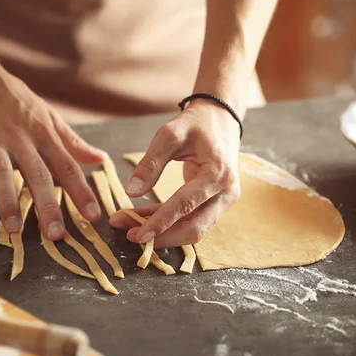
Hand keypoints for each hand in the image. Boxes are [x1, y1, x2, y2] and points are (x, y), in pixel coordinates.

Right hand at [0, 65, 104, 239]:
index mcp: (43, 132)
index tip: (93, 216)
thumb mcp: (46, 114)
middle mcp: (20, 137)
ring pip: (2, 173)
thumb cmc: (13, 98)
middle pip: (38, 174)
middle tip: (57, 235)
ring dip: (9, 202)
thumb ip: (72, 141)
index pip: (67, 165)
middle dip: (48, 205)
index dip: (81, 191)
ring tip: (15, 229)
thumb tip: (100, 159)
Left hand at [109, 99, 240, 246]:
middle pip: (194, 228)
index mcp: (218, 174)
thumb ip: (151, 163)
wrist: (219, 119)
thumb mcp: (170, 135)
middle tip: (130, 236)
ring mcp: (223, 200)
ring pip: (192, 227)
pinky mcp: (214, 203)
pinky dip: (166, 221)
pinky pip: (190, 218)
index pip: (186, 206)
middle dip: (162, 236)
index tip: (138, 235)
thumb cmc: (195, 124)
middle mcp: (226, 193)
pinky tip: (142, 219)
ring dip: (162, 232)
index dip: (161, 223)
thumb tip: (131, 192)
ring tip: (130, 227)